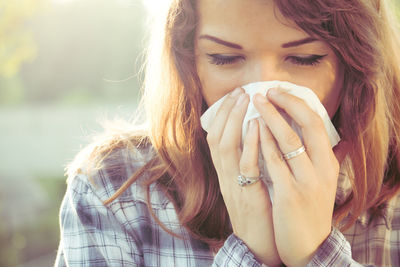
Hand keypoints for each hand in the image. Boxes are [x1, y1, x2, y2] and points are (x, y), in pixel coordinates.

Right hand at [206, 87, 280, 265]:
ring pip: (226, 146)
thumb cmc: (259, 210)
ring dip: (235, 120)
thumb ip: (248, 160)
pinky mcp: (247, 194)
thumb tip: (256, 135)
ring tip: (246, 99)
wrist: (258, 243)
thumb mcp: (248, 182)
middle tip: (239, 91)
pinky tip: (257, 126)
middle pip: (217, 137)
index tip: (234, 96)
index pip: (216, 137)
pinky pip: (245, 165)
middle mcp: (224, 175)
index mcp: (225, 172)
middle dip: (227, 111)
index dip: (222, 115)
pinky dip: (249, 143)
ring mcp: (233, 185)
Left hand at [253, 88, 341, 266]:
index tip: (279, 91)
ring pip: (289, 141)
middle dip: (284, 103)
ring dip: (270, 117)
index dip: (297, 103)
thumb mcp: (318, 181)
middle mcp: (320, 169)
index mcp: (327, 163)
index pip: (316, 123)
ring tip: (255, 100)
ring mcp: (305, 182)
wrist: (308, 245)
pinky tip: (252, 129)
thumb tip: (306, 133)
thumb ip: (314, 158)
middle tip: (264, 90)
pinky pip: (274, 164)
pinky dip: (263, 143)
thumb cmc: (309, 208)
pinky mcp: (289, 195)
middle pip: (306, 125)